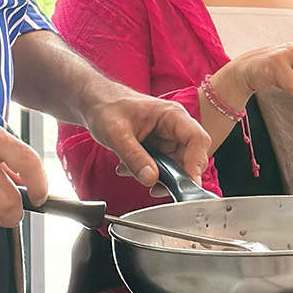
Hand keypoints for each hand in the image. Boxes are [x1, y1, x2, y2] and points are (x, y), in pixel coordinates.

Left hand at [83, 88, 211, 187]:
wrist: (95, 103)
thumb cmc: (106, 107)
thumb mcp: (116, 134)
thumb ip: (134, 157)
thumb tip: (151, 179)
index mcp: (172, 115)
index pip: (197, 139)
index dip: (196, 163)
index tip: (186, 184)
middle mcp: (175, 126)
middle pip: (191, 156)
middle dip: (176, 176)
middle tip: (156, 189)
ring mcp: (168, 137)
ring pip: (177, 165)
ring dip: (159, 176)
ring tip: (132, 173)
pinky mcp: (159, 147)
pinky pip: (163, 166)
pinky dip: (148, 173)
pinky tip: (128, 170)